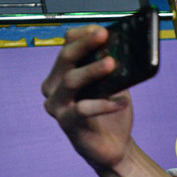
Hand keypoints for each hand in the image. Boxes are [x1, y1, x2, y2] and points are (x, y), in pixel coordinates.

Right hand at [41, 25, 134, 171]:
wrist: (114, 146)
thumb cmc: (111, 113)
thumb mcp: (114, 85)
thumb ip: (112, 68)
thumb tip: (123, 48)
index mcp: (62, 73)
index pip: (66, 46)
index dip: (82, 36)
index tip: (102, 30)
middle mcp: (54, 87)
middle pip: (66, 59)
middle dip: (85, 44)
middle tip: (103, 36)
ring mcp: (57, 106)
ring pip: (70, 81)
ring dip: (92, 70)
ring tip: (112, 63)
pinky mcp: (67, 124)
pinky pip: (83, 109)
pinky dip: (104, 104)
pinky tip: (122, 102)